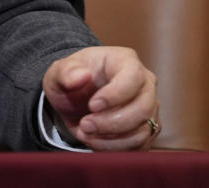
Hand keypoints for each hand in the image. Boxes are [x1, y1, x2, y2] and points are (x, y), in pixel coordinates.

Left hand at [42, 46, 159, 150]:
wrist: (75, 98)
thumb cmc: (71, 79)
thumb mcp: (59, 72)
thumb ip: (66, 72)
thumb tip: (82, 75)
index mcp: (125, 60)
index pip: (132, 77)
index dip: (114, 95)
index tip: (92, 105)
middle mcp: (145, 83)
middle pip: (142, 108)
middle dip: (111, 122)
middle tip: (85, 125)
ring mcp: (149, 107)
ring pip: (142, 131)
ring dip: (111, 139)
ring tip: (85, 133)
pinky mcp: (147, 129)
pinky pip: (139, 145)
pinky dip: (114, 148)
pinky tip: (94, 140)